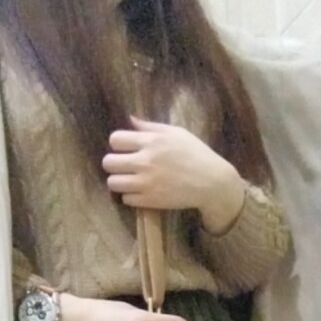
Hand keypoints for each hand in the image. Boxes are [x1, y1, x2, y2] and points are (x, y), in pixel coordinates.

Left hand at [103, 118, 245, 233]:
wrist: (212, 182)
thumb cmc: (196, 154)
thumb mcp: (176, 133)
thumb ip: (151, 126)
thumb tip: (130, 119)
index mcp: (152, 141)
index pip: (115, 139)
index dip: (118, 144)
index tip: (125, 149)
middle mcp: (145, 161)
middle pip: (108, 162)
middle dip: (113, 163)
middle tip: (123, 166)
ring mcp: (146, 183)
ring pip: (113, 183)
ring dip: (118, 181)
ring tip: (129, 180)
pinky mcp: (150, 201)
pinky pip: (126, 199)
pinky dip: (131, 196)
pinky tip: (141, 191)